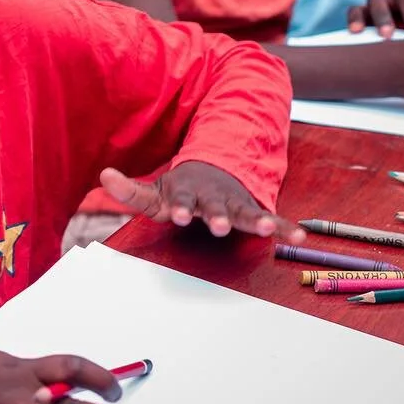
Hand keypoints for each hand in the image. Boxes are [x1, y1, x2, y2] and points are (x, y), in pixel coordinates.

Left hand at [100, 162, 305, 241]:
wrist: (214, 167)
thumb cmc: (180, 188)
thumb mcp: (154, 190)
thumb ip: (130, 191)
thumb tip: (104, 175)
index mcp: (187, 192)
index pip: (181, 200)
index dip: (180, 207)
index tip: (179, 214)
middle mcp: (213, 196)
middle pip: (215, 207)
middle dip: (218, 216)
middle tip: (220, 226)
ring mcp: (235, 202)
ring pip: (245, 211)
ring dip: (256, 219)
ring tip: (267, 228)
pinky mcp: (253, 209)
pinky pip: (271, 218)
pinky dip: (285, 226)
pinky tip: (299, 236)